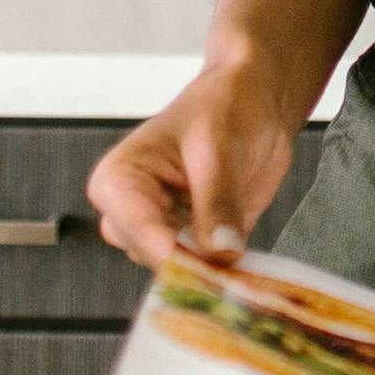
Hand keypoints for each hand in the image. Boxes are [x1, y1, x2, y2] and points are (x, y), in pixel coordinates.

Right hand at [87, 61, 302, 272]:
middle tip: (233, 263)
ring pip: (176, 271)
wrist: (255, 103)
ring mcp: (160, 229)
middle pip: (152, 257)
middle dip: (193, 265)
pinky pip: (201, 270)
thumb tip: (221, 252)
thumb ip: (218, 201)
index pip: (137, 228)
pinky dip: (223, 270)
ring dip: (211, 269)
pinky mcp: (190, 241)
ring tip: (240, 254)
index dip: (172, 254)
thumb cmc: (225, 106)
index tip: (208, 270)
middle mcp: (131, 210)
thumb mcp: (221, 147)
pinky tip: (244, 259)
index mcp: (120, 178)